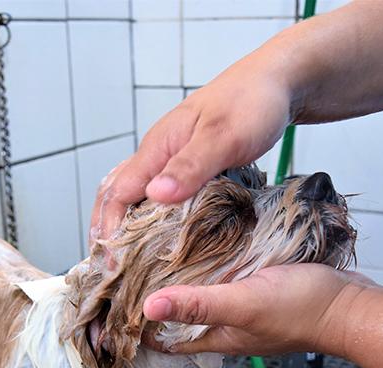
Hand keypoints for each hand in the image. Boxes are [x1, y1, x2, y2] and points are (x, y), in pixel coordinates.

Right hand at [89, 49, 294, 245]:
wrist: (276, 82)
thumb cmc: (253, 104)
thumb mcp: (224, 137)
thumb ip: (191, 166)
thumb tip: (155, 195)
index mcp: (157, 148)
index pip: (118, 194)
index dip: (110, 230)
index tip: (112, 264)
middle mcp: (158, 155)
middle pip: (115, 195)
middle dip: (106, 231)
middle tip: (108, 270)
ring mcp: (171, 160)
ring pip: (132, 195)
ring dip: (123, 226)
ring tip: (124, 260)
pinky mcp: (188, 166)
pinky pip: (156, 195)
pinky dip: (147, 217)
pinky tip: (157, 237)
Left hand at [142, 264, 376, 355]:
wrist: (352, 304)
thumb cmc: (301, 310)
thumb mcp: (242, 303)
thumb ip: (198, 304)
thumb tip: (148, 307)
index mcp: (216, 337)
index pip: (166, 340)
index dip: (139, 328)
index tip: (113, 309)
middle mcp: (227, 326)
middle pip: (181, 316)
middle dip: (156, 299)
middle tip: (129, 271)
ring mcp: (246, 308)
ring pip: (204, 295)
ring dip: (183, 279)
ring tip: (157, 252)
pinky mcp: (262, 287)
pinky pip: (228, 277)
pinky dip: (213, 264)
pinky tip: (207, 243)